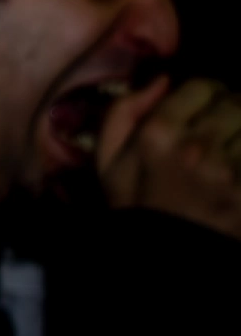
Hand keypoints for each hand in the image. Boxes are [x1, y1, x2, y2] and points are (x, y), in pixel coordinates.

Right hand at [96, 76, 240, 238]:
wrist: (163, 255)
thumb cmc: (133, 204)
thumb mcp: (107, 159)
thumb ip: (124, 111)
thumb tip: (162, 80)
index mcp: (158, 133)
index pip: (201, 87)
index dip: (205, 91)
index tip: (203, 102)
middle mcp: (197, 146)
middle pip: (235, 103)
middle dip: (230, 108)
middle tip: (223, 121)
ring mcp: (229, 171)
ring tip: (231, 140)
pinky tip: (234, 162)